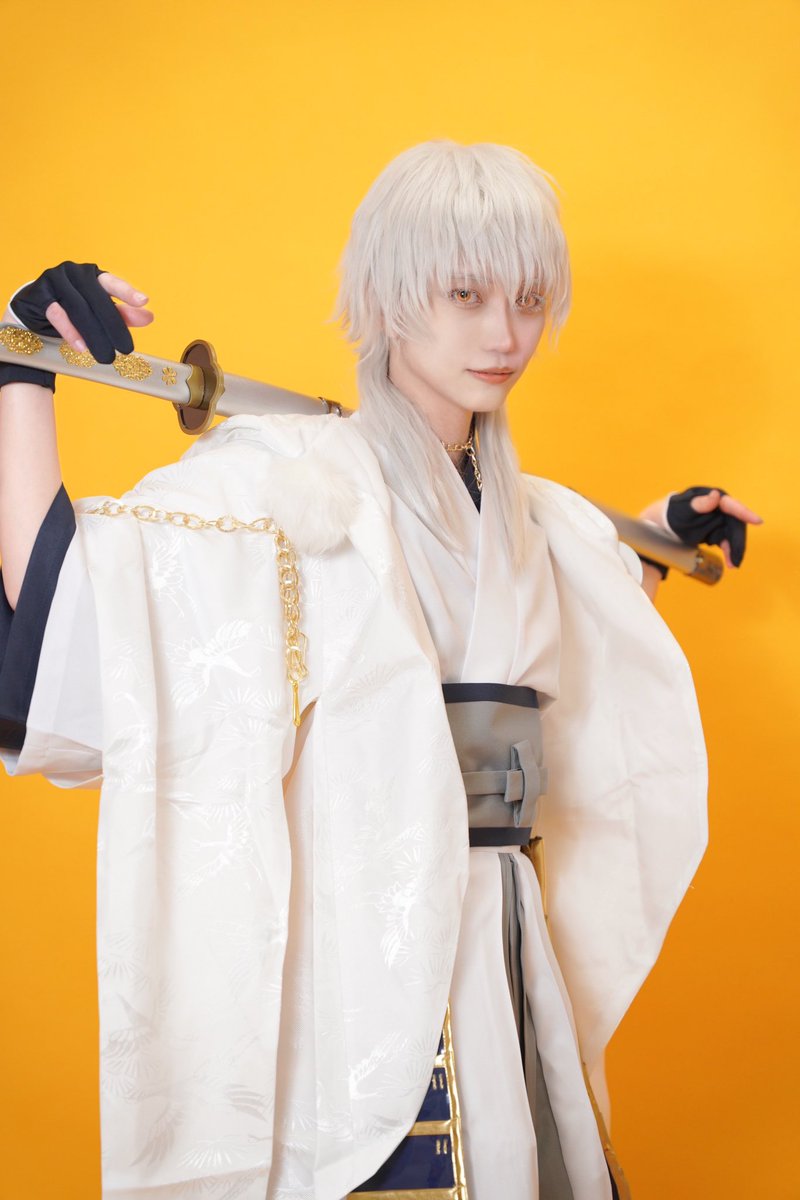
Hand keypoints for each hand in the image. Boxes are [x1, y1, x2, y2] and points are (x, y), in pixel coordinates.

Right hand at [9, 260, 152, 362]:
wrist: (32, 310)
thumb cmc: (71, 310)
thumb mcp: (98, 313)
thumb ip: (121, 314)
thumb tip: (149, 316)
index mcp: (92, 275)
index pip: (111, 282)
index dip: (126, 292)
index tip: (144, 301)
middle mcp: (74, 273)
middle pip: (97, 300)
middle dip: (113, 326)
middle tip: (127, 350)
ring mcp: (55, 281)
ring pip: (78, 308)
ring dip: (93, 334)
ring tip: (106, 356)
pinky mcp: (39, 294)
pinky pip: (57, 313)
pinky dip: (70, 332)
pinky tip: (81, 348)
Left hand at [641, 486, 763, 569]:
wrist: (665, 524)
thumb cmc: (674, 512)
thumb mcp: (685, 509)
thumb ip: (700, 503)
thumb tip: (716, 495)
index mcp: (715, 500)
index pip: (732, 506)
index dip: (745, 513)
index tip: (758, 521)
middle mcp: (721, 510)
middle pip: (736, 526)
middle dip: (738, 542)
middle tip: (737, 559)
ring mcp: (720, 522)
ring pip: (733, 536)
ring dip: (735, 551)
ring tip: (734, 565)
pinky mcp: (717, 532)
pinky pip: (727, 543)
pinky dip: (729, 552)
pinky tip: (730, 563)